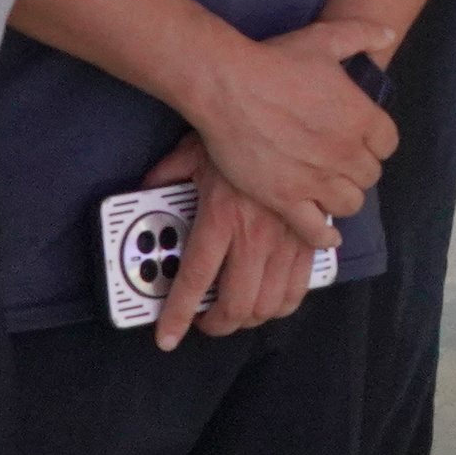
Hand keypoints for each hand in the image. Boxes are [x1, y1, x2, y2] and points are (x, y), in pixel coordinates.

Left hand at [140, 143, 324, 346]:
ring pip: (268, 304)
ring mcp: (286, 240)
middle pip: (236, 304)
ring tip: (236, 314)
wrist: (291, 117)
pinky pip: (298, 288)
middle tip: (206, 321)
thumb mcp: (193, 152)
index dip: (179, 315)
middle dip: (217, 324)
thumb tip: (146, 190)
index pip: (195, 280)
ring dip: (249, 319)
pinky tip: (270, 301)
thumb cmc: (239, 133)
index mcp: (221, 218)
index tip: (168, 337)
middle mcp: (254, 236)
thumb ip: (166, 177)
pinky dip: (283, 304)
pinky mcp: (309, 240)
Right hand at [174, 23, 395, 243]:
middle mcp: (346, 153)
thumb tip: (387, 33)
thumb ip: (361, 35)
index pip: (388, 144)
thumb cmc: (275, 61)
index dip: (375, 143)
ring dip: (342, 197)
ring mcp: (317, 179)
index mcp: (361, 118)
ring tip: (328, 190)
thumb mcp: (325, 39)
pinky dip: (323, 235)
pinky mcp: (286, 198)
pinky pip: (315, 230)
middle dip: (357, 170)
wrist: (228, 86)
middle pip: (370, 176)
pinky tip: (325, 233)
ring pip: (349, 204)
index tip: (360, 140)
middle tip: (339, 164)